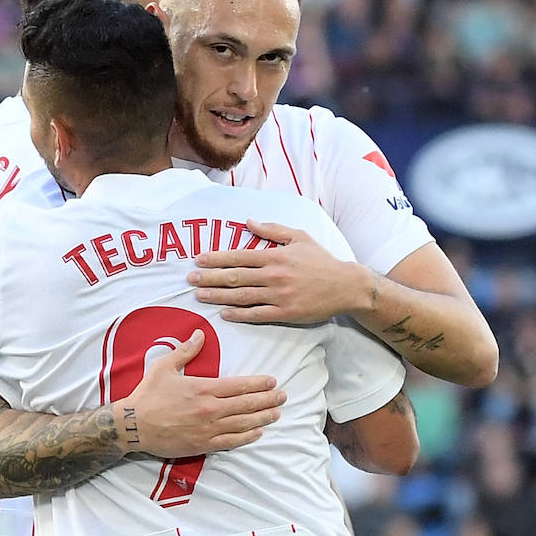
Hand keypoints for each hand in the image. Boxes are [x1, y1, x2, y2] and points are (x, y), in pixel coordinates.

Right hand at [121, 329, 285, 456]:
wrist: (133, 425)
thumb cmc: (147, 395)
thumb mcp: (164, 367)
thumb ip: (185, 351)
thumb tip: (200, 335)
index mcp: (203, 388)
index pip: (239, 385)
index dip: (258, 383)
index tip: (272, 381)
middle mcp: (210, 409)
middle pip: (247, 404)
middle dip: (267, 400)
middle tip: (282, 396)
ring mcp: (208, 429)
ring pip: (243, 423)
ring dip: (262, 418)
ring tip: (276, 413)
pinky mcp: (203, 444)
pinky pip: (231, 442)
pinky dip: (247, 437)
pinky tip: (258, 433)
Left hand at [189, 220, 368, 323]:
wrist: (346, 286)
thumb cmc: (321, 260)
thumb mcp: (300, 237)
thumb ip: (272, 230)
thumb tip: (248, 222)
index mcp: (275, 256)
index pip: (239, 257)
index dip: (216, 258)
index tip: (198, 259)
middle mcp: (274, 275)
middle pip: (235, 276)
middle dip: (210, 277)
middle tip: (190, 278)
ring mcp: (279, 295)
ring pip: (242, 296)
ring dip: (218, 295)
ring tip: (199, 295)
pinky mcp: (286, 312)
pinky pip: (258, 314)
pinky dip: (240, 314)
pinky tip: (224, 313)